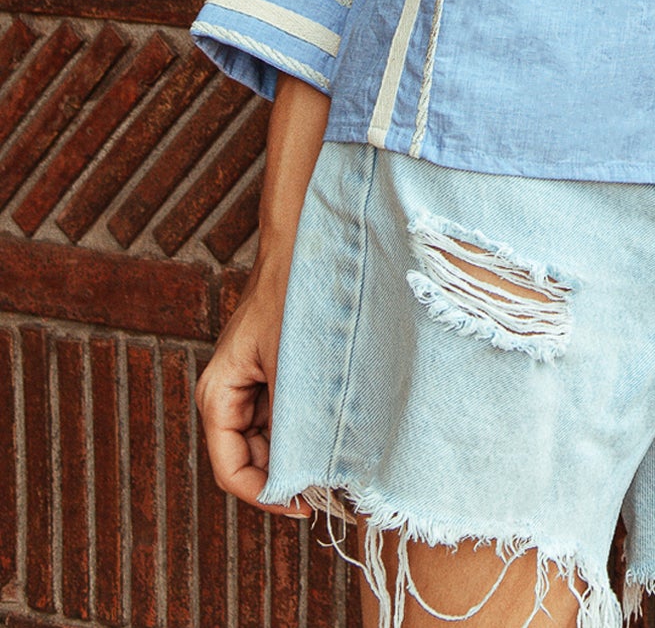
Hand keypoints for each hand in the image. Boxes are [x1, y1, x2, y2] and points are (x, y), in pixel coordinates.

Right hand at [194, 69, 330, 517]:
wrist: (306, 241)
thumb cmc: (296, 296)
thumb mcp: (295, 367)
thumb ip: (295, 423)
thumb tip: (306, 474)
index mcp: (218, 393)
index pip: (232, 470)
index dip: (267, 497)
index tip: (307, 507)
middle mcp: (229, 392)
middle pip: (251, 458)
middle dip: (287, 477)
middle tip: (332, 490)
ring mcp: (252, 380)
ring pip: (271, 439)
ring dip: (300, 453)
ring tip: (342, 462)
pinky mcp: (275, 368)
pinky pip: (285, 414)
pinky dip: (308, 428)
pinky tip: (341, 430)